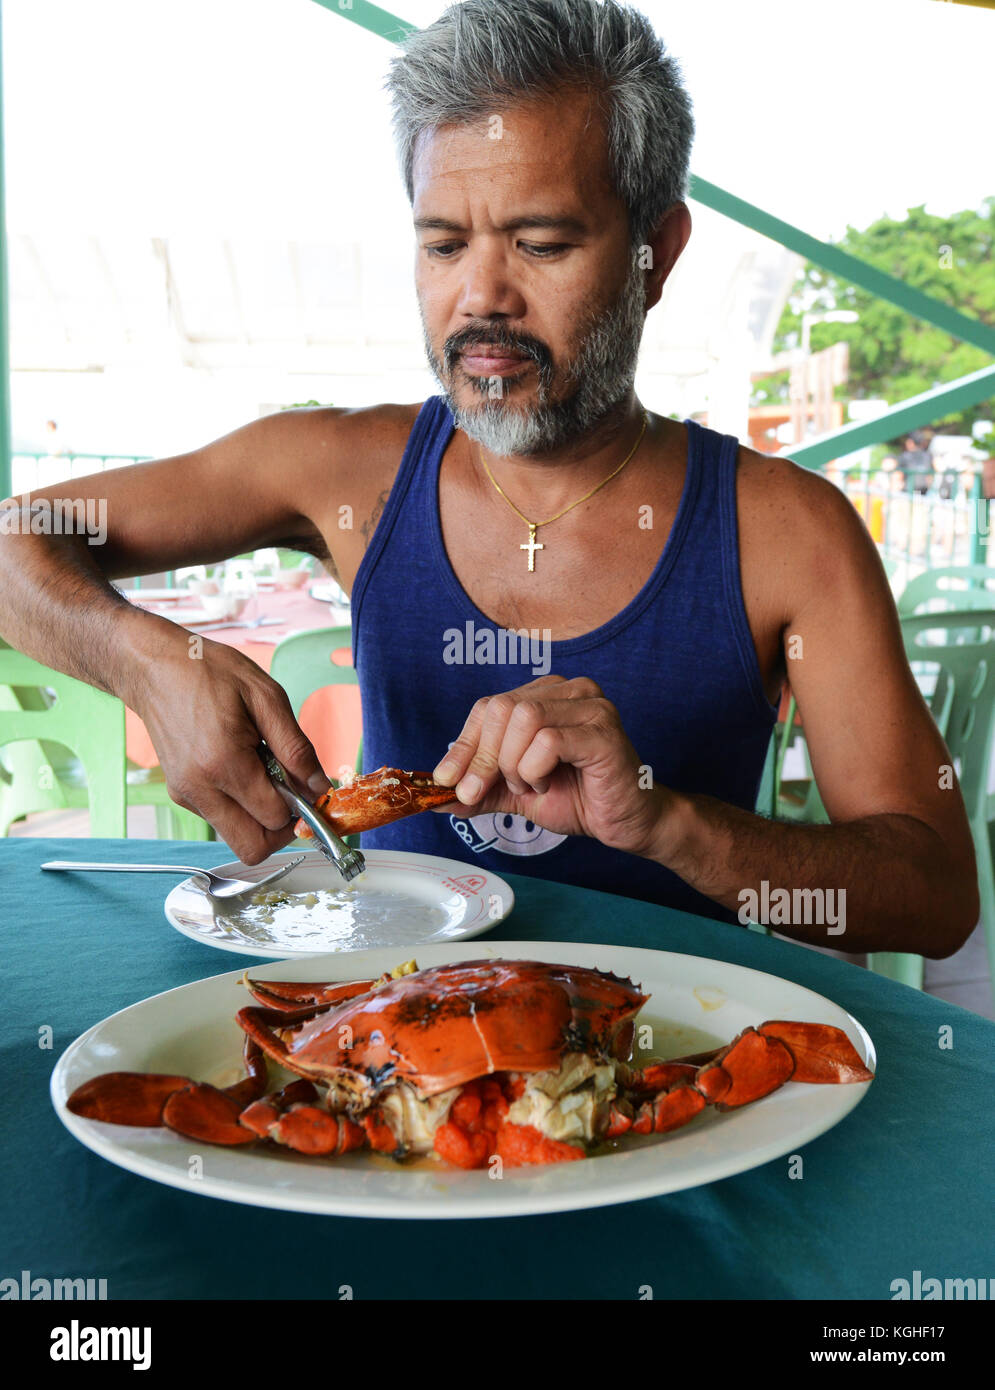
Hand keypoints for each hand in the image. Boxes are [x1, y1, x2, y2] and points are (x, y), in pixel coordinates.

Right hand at [130, 637, 330, 863]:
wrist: (154, 667)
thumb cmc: (210, 672)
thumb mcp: (266, 697)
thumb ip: (296, 748)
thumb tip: (319, 787)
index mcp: (224, 763)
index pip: (275, 818)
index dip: (300, 806)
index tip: (306, 784)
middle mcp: (199, 788)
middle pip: (253, 847)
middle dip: (280, 828)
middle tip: (290, 792)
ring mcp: (186, 795)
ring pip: (237, 838)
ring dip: (260, 818)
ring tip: (263, 773)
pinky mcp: (180, 794)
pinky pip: (221, 819)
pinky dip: (241, 806)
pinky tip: (242, 768)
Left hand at [432, 675, 671, 857]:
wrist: (624, 823)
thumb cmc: (578, 798)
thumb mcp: (514, 792)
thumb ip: (479, 787)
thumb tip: (434, 795)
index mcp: (547, 694)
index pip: (489, 706)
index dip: (463, 745)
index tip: (447, 780)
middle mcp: (570, 689)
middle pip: (502, 708)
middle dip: (483, 758)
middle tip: (483, 792)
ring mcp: (590, 705)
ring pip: (523, 718)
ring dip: (514, 764)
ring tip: (531, 785)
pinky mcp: (603, 731)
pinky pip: (548, 740)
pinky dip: (536, 769)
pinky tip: (548, 784)